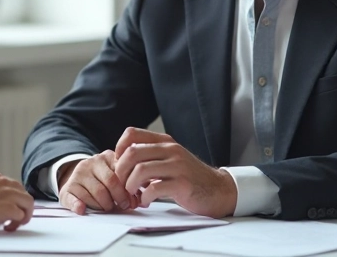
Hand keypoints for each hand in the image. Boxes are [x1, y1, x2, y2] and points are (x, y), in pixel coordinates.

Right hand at [0, 172, 33, 231]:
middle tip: (15, 216)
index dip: (13, 198)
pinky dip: (16, 224)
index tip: (9, 206)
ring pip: (28, 203)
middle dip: (22, 205)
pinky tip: (7, 228)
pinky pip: (21, 216)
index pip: (13, 186)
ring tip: (15, 223)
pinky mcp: (9, 209)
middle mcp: (5, 183)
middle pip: (23, 193)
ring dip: (24, 214)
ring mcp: (9, 195)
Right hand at [57, 150, 139, 214]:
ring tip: (108, 207)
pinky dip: (79, 205)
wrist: (78, 178)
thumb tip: (143, 199)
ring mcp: (78, 174)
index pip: (121, 172)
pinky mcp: (67, 187)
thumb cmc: (103, 180)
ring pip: (97, 193)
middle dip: (120, 198)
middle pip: (110, 182)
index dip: (129, 190)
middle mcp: (91, 162)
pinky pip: (74, 198)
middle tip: (123, 206)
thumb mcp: (116, 175)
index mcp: (107, 157)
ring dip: (105, 205)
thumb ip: (130, 184)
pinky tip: (83, 209)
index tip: (133, 201)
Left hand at [113, 127, 236, 217]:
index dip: (119, 149)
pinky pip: (154, 189)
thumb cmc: (189, 177)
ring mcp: (178, 166)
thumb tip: (121, 162)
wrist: (218, 189)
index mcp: (165, 142)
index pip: (132, 133)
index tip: (119, 165)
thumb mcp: (170, 159)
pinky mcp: (183, 184)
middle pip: (132, 152)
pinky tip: (146, 202)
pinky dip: (144, 198)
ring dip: (130, 186)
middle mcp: (171, 150)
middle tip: (122, 184)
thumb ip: (150, 156)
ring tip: (133, 194)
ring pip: (140, 170)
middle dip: (121, 171)